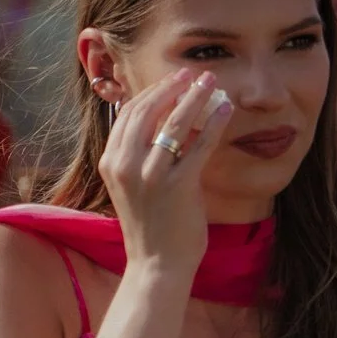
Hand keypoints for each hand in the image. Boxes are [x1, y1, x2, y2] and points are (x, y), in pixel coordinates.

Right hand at [100, 70, 233, 280]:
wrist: (157, 264)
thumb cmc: (151, 224)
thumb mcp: (134, 184)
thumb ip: (140, 153)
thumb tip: (163, 119)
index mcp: (110, 161)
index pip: (129, 113)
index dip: (153, 92)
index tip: (174, 80)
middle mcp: (125, 165)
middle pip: (149, 111)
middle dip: (174, 87)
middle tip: (195, 74)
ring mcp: (150, 175)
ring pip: (175, 123)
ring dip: (196, 97)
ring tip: (212, 82)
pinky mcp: (177, 186)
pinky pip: (199, 146)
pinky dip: (214, 124)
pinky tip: (226, 110)